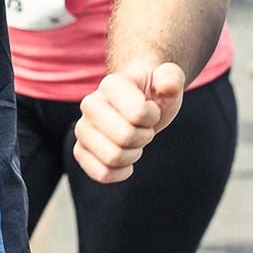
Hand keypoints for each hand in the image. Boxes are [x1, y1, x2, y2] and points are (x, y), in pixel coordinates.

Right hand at [72, 61, 186, 183]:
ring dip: (133, 154)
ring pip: (112, 158)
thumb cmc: (153, 96)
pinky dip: (120, 172)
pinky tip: (126, 160)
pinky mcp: (80, 151)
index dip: (153, 116)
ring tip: (134, 141)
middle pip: (125, 137)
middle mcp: (89, 104)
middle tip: (144, 127)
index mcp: (111, 84)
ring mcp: (82, 129)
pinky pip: (102, 174)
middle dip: (144, 136)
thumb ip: (172, 78)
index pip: (138, 113)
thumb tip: (166, 84)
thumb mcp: (168, 83)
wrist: (137, 107)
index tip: (152, 109)